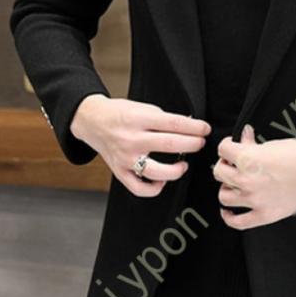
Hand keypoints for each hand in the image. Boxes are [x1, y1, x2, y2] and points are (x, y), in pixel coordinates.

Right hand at [70, 95, 210, 196]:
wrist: (91, 121)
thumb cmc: (119, 114)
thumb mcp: (141, 107)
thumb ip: (162, 119)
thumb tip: (189, 129)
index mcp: (137, 119)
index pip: (173, 123)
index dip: (194, 127)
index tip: (205, 129)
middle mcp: (130, 139)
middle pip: (169, 144)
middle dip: (192, 144)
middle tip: (200, 143)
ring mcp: (125, 158)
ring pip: (156, 172)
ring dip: (176, 170)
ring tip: (183, 165)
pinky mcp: (120, 172)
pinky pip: (140, 189)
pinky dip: (154, 189)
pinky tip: (163, 181)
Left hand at [213, 125, 295, 229]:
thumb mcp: (275, 143)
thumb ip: (254, 143)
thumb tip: (244, 137)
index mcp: (248, 159)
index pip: (223, 149)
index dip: (227, 145)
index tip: (233, 145)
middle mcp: (247, 180)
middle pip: (219, 172)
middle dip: (226, 165)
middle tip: (234, 164)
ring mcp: (254, 200)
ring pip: (224, 196)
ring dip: (227, 188)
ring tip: (234, 184)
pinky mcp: (264, 215)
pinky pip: (237, 222)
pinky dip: (229, 217)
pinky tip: (229, 211)